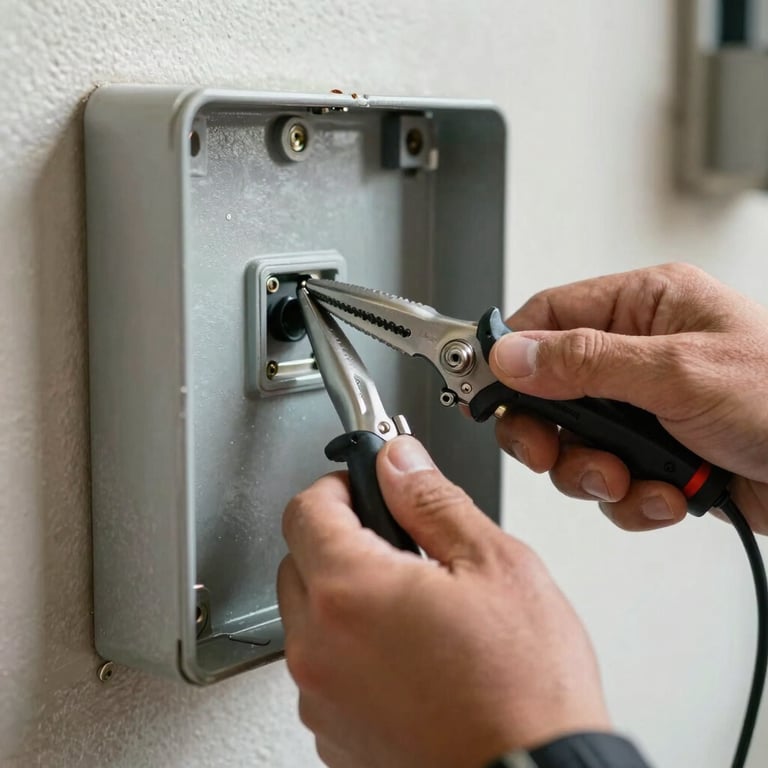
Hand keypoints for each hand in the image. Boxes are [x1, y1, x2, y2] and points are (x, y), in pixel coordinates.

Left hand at [278, 437, 609, 767]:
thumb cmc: (525, 689)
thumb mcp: (494, 565)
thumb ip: (432, 501)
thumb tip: (398, 462)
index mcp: (350, 593)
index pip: (306, 509)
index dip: (338, 486)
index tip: (365, 487)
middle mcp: (320, 649)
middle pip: (298, 562)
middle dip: (340, 539)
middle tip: (398, 545)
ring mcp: (322, 699)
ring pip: (309, 618)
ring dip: (345, 598)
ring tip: (412, 606)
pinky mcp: (335, 736)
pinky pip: (325, 669)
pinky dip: (351, 649)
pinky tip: (407, 654)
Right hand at [489, 263, 767, 532]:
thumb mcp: (678, 371)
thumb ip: (584, 361)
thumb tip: (512, 354)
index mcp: (645, 308)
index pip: (547, 318)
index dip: (509, 353)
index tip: (480, 385)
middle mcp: (639, 356)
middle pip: (549, 389)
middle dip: (547, 430)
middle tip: (548, 449)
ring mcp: (647, 411)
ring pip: (574, 443)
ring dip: (591, 471)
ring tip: (627, 475)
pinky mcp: (658, 457)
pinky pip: (610, 481)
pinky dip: (629, 498)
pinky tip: (664, 495)